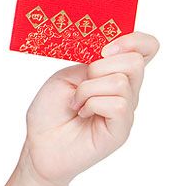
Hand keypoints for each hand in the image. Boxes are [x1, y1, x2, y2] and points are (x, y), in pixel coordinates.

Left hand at [20, 32, 159, 185]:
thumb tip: (112, 54)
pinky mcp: (121, 130)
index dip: (135, 41)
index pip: (146, 49)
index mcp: (113, 72)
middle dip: (99, 66)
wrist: (38, 144)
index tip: (106, 48)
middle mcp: (125, 90)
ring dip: (88, 89)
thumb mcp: (67, 76)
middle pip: (135, 61)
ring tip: (76, 103)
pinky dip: (92, 104)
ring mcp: (125, 111)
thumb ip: (92, 62)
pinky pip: (118, 104)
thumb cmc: (50, 111)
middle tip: (81, 84)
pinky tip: (82, 114)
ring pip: (120, 82)